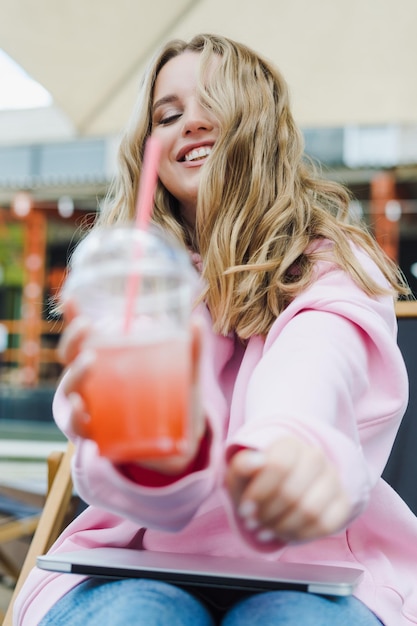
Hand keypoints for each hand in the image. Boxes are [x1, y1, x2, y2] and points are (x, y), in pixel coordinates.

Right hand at [58, 301, 204, 473]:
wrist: (180, 447)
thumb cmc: (176, 403)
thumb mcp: (186, 376)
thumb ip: (191, 351)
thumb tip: (197, 320)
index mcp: (110, 364)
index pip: (86, 339)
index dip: (73, 319)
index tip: (71, 298)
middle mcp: (95, 385)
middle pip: (71, 360)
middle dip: (73, 342)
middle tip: (88, 329)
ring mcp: (94, 410)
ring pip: (71, 391)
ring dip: (75, 375)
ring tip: (90, 363)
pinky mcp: (99, 436)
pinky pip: (79, 428)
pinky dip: (77, 418)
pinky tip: (83, 409)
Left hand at [225, 437, 350, 543]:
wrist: (280, 488)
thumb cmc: (257, 481)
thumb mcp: (241, 474)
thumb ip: (242, 466)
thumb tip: (257, 461)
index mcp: (289, 444)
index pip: (279, 466)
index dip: (259, 493)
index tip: (244, 509)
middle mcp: (316, 457)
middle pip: (292, 493)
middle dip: (268, 515)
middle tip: (254, 523)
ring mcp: (333, 479)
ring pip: (310, 511)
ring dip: (283, 527)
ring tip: (268, 529)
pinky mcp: (343, 502)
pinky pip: (326, 525)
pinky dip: (301, 535)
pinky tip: (286, 533)